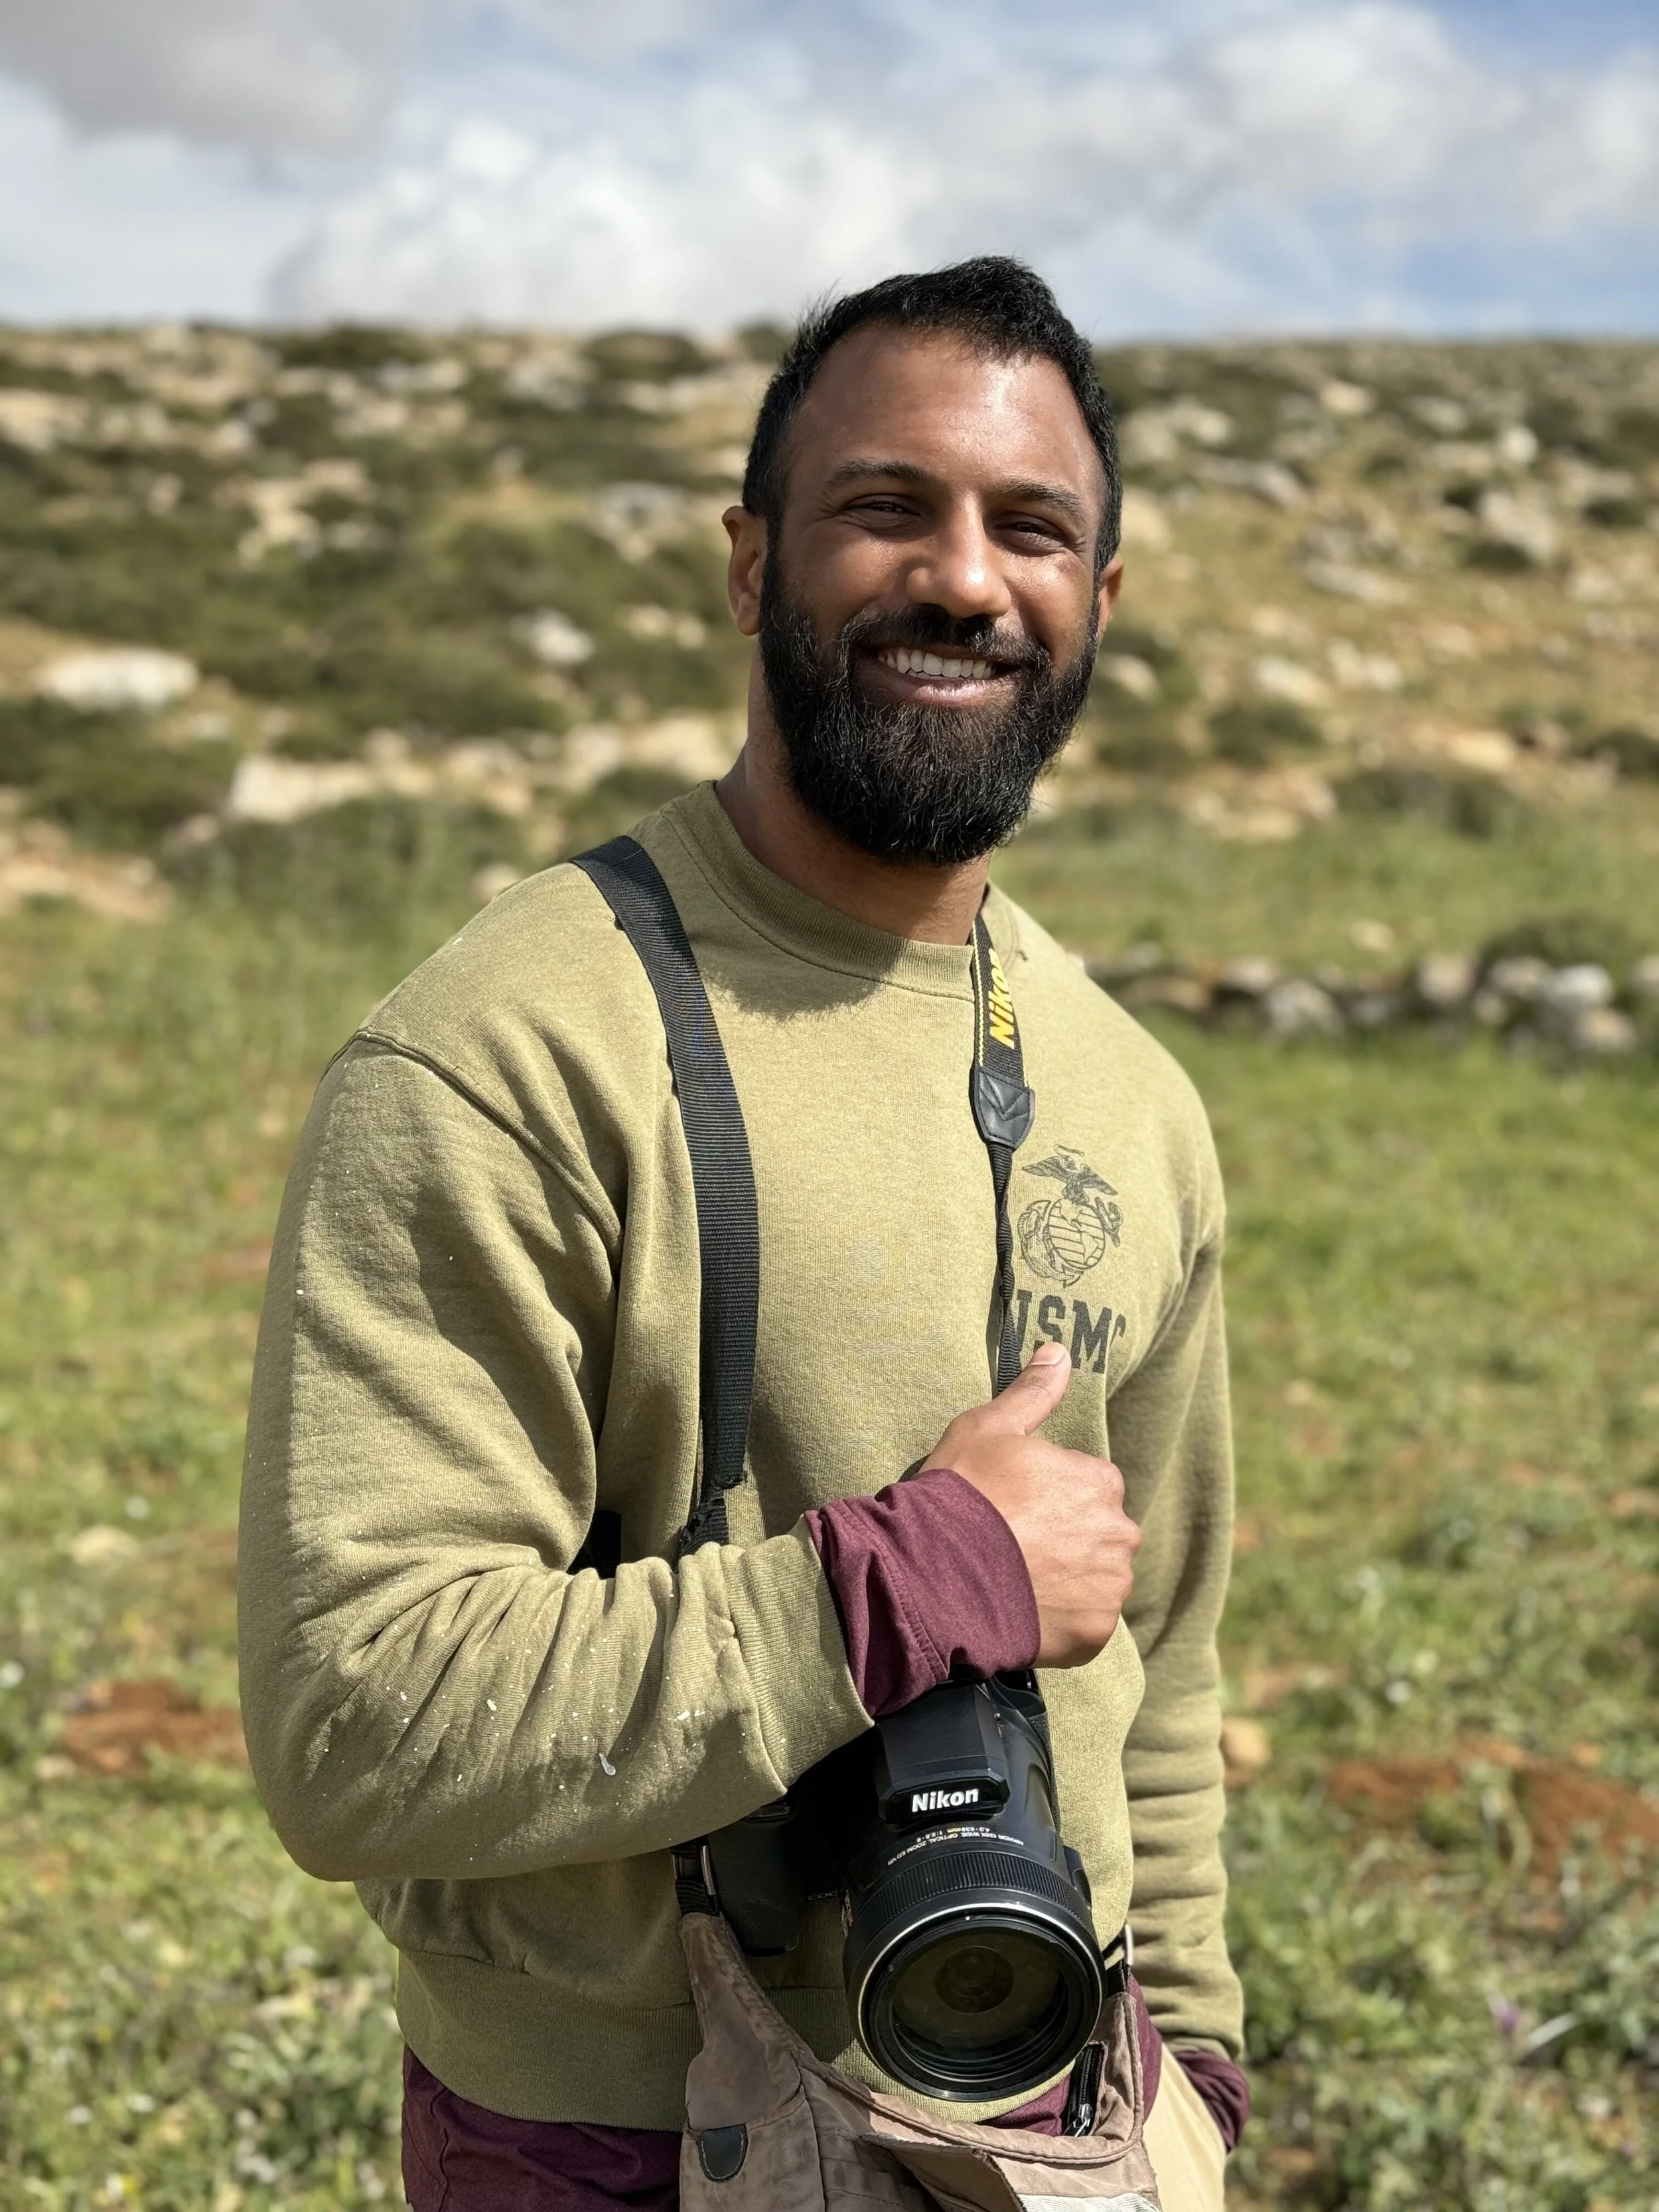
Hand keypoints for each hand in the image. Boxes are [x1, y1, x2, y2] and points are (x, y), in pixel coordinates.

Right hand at [922, 1342, 1139, 1667]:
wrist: (937, 1575)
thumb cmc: (962, 1494)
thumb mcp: (987, 1428)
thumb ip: (1032, 1392)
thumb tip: (1059, 1350)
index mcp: (1100, 1480)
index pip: (1090, 1485)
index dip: (1050, 1495)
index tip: (1015, 1506)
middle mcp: (1119, 1533)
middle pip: (1100, 1533)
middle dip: (1068, 1538)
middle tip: (1015, 1545)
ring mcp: (1109, 1587)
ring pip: (1097, 1578)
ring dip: (1069, 1579)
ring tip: (1017, 1579)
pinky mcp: (1095, 1633)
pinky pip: (1087, 1624)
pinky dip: (1063, 1620)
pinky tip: (1024, 1608)